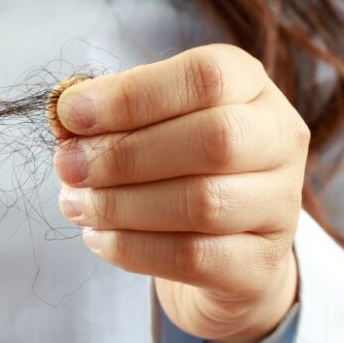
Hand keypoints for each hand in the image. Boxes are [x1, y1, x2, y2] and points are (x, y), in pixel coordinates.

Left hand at [53, 44, 304, 342]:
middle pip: (213, 140)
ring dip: (121, 205)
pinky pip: (194, 258)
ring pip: (202, 203)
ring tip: (74, 204)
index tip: (70, 115)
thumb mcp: (142, 124)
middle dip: (124, 154)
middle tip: (67, 166)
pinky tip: (98, 238)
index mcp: (248, 85)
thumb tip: (63, 115)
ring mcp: (280, 206)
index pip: (204, 77)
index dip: (131, 95)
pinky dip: (133, 248)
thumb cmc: (170, 164)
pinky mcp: (261, 265)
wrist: (220, 248)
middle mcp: (277, 139)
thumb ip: (105, 116)